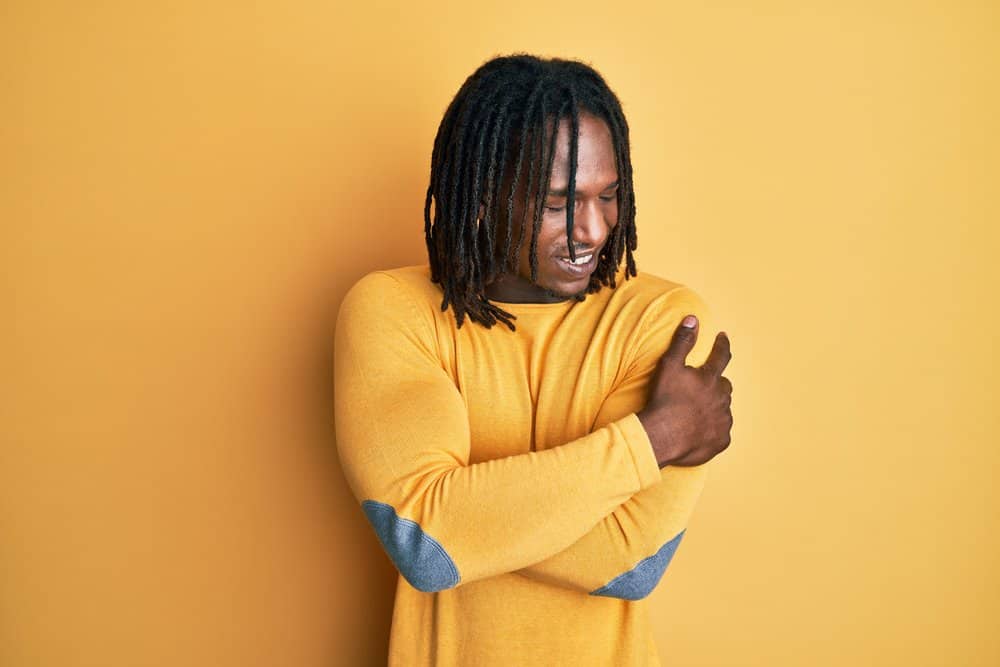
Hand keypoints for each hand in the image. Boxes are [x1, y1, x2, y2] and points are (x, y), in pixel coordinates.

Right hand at [636, 315, 733, 466]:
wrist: (662, 436)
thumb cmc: (664, 400)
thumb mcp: (669, 366)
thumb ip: (682, 342)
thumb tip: (693, 319)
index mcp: (710, 378)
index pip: (721, 356)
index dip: (722, 345)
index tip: (723, 337)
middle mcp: (721, 398)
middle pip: (724, 385)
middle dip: (716, 383)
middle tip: (704, 386)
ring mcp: (723, 421)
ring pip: (724, 409)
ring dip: (715, 406)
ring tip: (699, 410)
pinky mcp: (720, 440)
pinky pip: (721, 431)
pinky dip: (713, 428)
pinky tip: (701, 430)